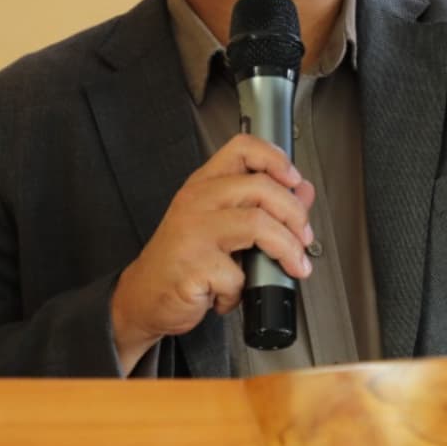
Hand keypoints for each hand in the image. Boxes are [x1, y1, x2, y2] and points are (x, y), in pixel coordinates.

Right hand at [108, 131, 316, 371]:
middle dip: (295, 214)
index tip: (294, 180)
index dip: (275, 158)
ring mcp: (194, 231)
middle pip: (261, 187)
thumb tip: (303, 192)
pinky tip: (231, 295)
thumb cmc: (182, 260)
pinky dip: (242, 290)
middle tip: (304, 238)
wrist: (143, 297)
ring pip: (258, 224)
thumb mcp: (221, 225)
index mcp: (204, 184)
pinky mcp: (194, 265)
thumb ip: (261, 206)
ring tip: (292, 266)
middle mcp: (198, 200)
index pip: (242, 148)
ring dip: (286, 249)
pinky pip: (238, 274)